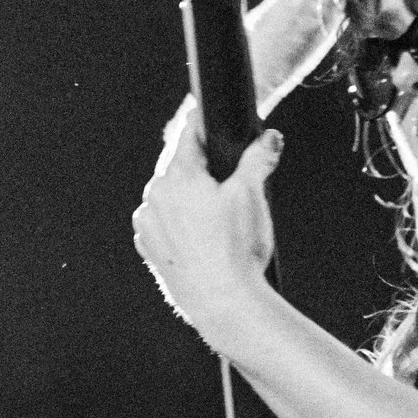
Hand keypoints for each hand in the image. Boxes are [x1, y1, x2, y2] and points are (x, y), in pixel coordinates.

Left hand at [132, 100, 283, 355]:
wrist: (222, 301)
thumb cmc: (236, 249)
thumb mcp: (252, 195)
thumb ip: (258, 159)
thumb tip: (269, 139)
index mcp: (177, 176)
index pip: (187, 135)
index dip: (200, 124)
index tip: (202, 116)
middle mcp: (154, 196)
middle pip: (176, 166)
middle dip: (197, 164)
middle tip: (220, 171)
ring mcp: (147, 224)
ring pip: (167, 196)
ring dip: (184, 194)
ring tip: (214, 210)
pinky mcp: (148, 248)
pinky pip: (161, 223)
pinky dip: (176, 221)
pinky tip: (200, 234)